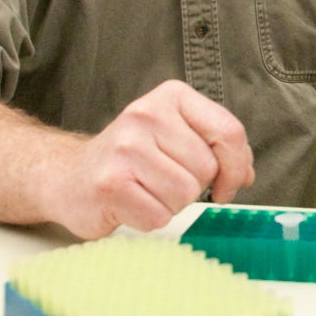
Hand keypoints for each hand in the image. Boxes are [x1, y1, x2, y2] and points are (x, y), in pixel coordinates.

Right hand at [49, 80, 254, 238]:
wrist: (69, 176)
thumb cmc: (131, 159)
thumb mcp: (176, 136)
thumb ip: (217, 149)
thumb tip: (246, 174)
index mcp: (171, 97)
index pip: (229, 132)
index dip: (237, 167)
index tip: (228, 185)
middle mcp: (146, 114)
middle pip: (207, 169)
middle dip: (194, 186)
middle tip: (163, 180)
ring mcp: (126, 148)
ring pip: (185, 194)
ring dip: (171, 204)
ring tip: (146, 190)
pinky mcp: (111, 183)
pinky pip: (159, 215)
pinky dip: (150, 218)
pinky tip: (131, 203)